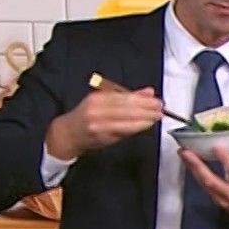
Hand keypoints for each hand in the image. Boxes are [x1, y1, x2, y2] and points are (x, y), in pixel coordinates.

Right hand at [45, 85, 162, 158]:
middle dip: (146, 108)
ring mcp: (98, 123)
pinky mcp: (101, 136)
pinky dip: (136, 127)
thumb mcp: (104, 102)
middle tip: (160, 108)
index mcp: (97, 97)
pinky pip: (123, 130)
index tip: (156, 100)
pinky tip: (146, 125)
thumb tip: (148, 92)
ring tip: (157, 116)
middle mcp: (96, 109)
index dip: (142, 99)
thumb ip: (127, 97)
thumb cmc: (88, 117)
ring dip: (145, 118)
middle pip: (126, 107)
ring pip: (126, 119)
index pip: (124, 97)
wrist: (68, 134)